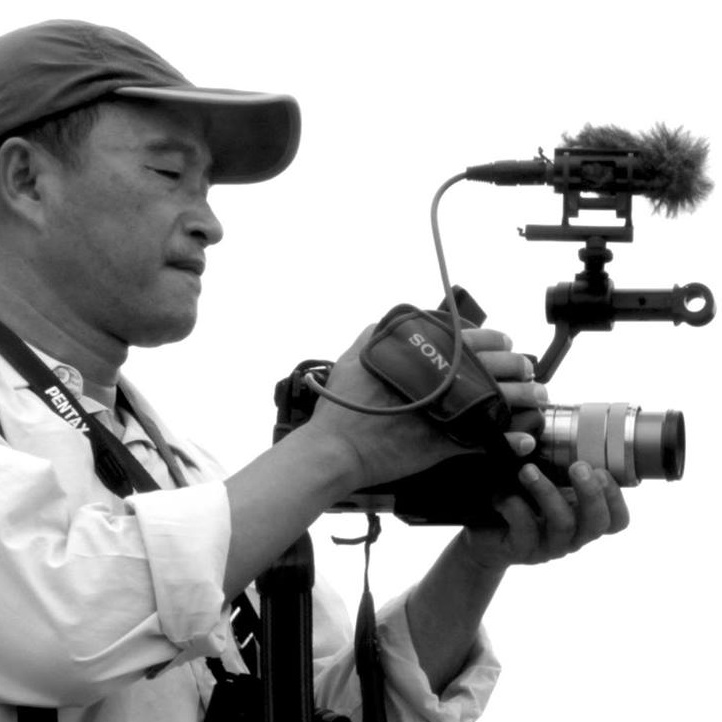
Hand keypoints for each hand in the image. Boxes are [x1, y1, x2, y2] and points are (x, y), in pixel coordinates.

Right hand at [306, 325, 545, 490]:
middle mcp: (444, 380)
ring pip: (499, 401)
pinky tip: (524, 441)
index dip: (497, 339)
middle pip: (496, 367)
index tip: (508, 343)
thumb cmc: (344, 403)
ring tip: (539, 399)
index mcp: (427, 355)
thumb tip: (390, 323)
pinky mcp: (447, 444)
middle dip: (519, 366)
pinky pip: (486, 441)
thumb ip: (377, 334)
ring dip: (525, 398)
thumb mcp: (355, 355)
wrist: (338, 447)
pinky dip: (508, 441)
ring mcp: (448, 413)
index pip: (474, 338)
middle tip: (528, 369)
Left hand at [459, 461, 630, 569]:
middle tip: (578, 466)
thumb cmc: (516, 496)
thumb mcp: (538, 475)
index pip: (616, 519)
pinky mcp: (521, 550)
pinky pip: (525, 532)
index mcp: (582, 515)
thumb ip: (551, 452)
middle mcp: (571, 534)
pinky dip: (515, 508)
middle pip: (597, 523)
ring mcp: (547, 545)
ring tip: (527, 470)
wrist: (482, 533)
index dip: (615, 498)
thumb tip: (543, 399)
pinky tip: (503, 493)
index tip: (601, 470)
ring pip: (562, 524)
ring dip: (547, 493)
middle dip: (590, 493)